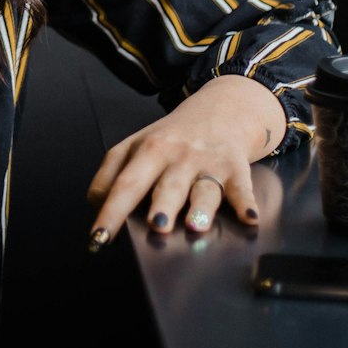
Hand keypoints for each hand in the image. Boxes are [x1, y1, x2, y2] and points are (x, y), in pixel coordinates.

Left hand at [86, 73, 287, 243]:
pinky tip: (248, 218)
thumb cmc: (171, 138)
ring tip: (195, 225)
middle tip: (156, 225)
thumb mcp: (134, 147)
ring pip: (203, 188)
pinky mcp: (235, 168)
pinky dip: (246, 203)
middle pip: (166, 185)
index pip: (125, 184)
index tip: (99, 238)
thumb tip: (98, 207)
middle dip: (162, 205)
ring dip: (200, 207)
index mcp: (147, 151)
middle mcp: (176, 157)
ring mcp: (207, 163)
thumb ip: (111, 175)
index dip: (111, 211)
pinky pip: (241, 188)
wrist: (221, 109)